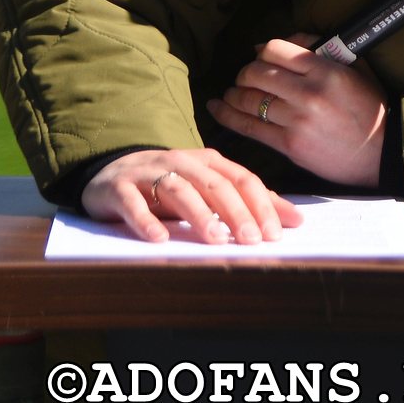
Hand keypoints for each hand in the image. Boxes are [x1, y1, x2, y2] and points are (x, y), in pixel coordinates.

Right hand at [81, 148, 302, 244]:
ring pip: (179, 191)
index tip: (276, 234)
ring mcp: (149, 172)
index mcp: (209, 162)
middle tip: (252, 240)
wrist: (109, 172)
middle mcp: (182, 162)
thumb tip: (293, 219)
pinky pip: (133, 203)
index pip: (243, 180)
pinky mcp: (118, 187)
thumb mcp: (209, 189)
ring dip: (199, 215)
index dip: (261, 205)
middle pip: (215, 185)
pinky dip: (146, 220)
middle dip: (237, 212)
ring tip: (215, 240)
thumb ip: (248, 201)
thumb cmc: (169, 186)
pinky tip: (160, 239)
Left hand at [208, 34, 387, 188]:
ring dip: (234, 94)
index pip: (275, 50)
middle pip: (255, 73)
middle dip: (245, 73)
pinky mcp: (289, 145)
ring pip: (248, 99)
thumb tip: (277, 43)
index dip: (263, 52)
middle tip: (246, 78)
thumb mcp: (354, 69)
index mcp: (326, 70)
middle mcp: (309, 93)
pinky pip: (249, 127)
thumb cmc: (370, 108)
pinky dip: (227, 116)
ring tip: (232, 93)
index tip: (263, 59)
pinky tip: (218, 107)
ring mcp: (297, 120)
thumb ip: (319, 50)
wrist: (383, 151)